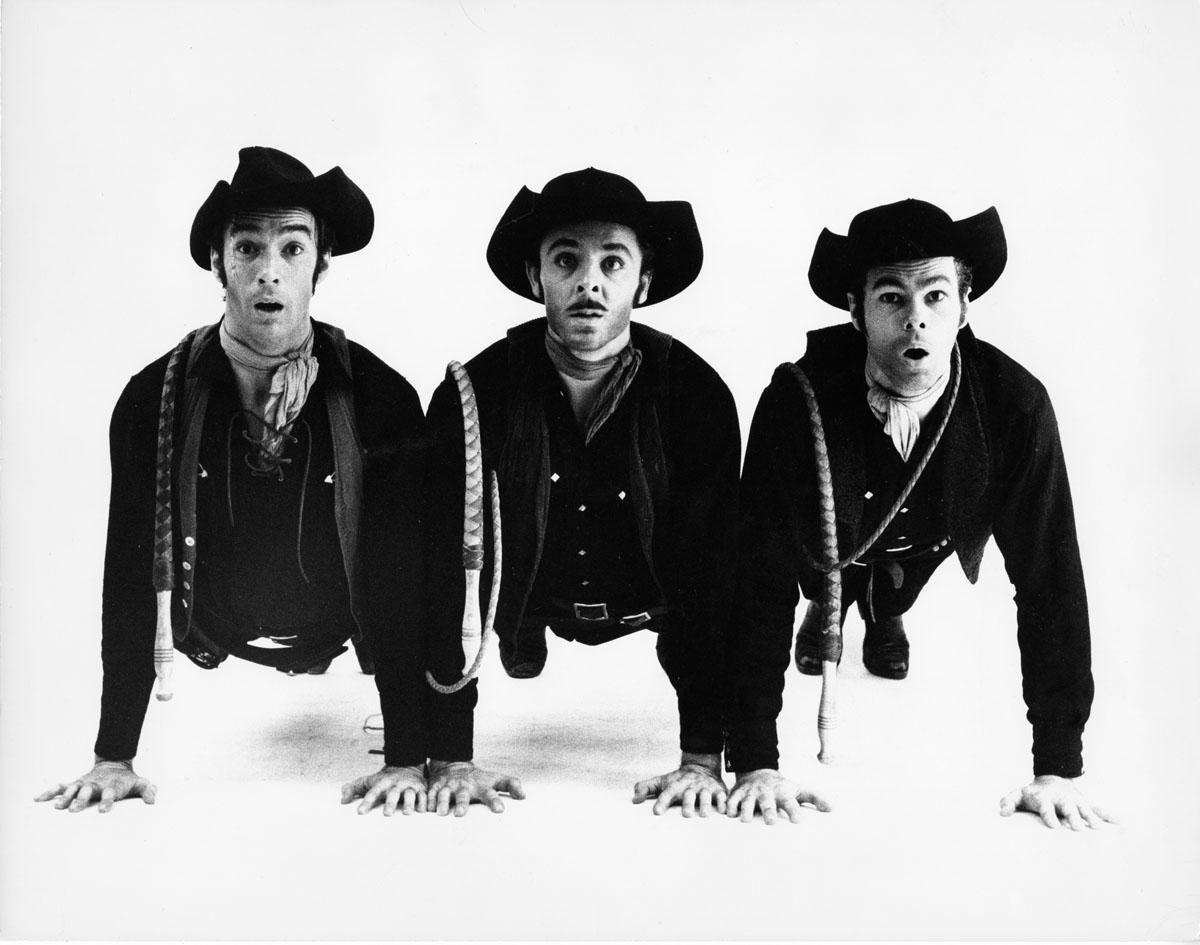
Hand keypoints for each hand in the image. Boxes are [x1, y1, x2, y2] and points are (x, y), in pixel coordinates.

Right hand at [35, 759, 156, 812]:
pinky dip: (49, 792)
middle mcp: (95, 784)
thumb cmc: (126, 780)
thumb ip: (148, 790)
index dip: (107, 801)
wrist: (114, 765)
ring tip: (57, 807)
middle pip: (87, 791)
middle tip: (73, 809)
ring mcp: (83, 783)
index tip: (103, 811)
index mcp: (111, 786)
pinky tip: (38, 799)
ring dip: (65, 797)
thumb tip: (153, 801)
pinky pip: (60, 787)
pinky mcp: (74, 783)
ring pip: (72, 789)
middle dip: (81, 799)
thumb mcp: (140, 783)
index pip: (110, 793)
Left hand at [341, 765, 427, 815]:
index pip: (373, 791)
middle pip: (394, 792)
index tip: (360, 812)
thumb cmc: (384, 779)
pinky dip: (424, 804)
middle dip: (391, 802)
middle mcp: (397, 784)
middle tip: (387, 814)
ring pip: (411, 794)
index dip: (366, 801)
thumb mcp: (368, 781)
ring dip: (409, 803)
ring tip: (407, 813)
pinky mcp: (421, 790)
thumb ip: (353, 788)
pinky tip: (422, 811)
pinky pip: (424, 797)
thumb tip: (343, 799)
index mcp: (383, 782)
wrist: (406, 766)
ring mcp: (410, 787)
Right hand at [426, 760, 524, 816]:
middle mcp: (465, 786)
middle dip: (463, 803)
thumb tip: (524, 796)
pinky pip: (430, 795)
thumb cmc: (479, 779)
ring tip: (441, 813)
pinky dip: (428, 802)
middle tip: (462, 814)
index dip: (495, 801)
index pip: (490, 793)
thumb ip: (511, 785)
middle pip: (464, 795)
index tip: (500, 810)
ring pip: (445, 794)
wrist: (454, 767)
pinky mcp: (436, 788)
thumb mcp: (495, 779)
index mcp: (481, 786)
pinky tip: (426, 810)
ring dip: (443, 802)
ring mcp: (450, 787)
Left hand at [632, 752, 727, 816]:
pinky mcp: (718, 790)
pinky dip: (724, 803)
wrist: (701, 767)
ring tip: (705, 814)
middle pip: (689, 794)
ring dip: (706, 804)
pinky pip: (722, 796)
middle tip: (686, 815)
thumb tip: (634, 799)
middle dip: (688, 803)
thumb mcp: (662, 781)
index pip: (667, 793)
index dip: (662, 802)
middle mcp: (691, 786)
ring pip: (706, 796)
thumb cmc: (678, 780)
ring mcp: (705, 788)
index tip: (657, 812)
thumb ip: (646, 788)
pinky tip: (725, 810)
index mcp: (676, 785)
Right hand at [726, 768, 831, 824]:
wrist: (758, 773)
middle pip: (767, 803)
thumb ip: (815, 798)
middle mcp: (766, 793)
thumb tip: (832, 809)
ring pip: (747, 801)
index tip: (798, 821)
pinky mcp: (738, 793)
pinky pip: (731, 800)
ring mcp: (751, 793)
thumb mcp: (799, 790)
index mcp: (782, 794)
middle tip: (771, 822)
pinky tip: (727, 814)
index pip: (790, 803)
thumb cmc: (782, 788)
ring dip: (746, 810)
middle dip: (768, 811)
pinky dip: (729, 806)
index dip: (794, 811)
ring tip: (745, 820)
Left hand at [999, 775, 1115, 829]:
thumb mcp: (1018, 795)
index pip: (1046, 807)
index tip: (1054, 827)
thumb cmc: (1032, 793)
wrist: (1051, 780)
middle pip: (1069, 808)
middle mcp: (1062, 799)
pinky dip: (1109, 815)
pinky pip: (1099, 809)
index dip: (1050, 816)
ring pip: (1085, 809)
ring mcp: (1075, 801)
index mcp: (1045, 798)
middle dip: (1073, 818)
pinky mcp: (1084, 804)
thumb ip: (1008, 802)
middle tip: (1078, 829)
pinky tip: (1120, 823)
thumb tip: (1001, 814)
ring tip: (1098, 829)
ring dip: (1092, 818)